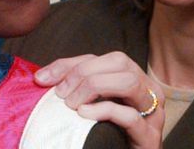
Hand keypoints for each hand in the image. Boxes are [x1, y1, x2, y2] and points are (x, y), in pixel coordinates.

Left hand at [35, 52, 163, 148]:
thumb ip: (72, 88)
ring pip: (129, 82)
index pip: (99, 57)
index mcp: (131, 77)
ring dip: (94, 87)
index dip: (69, 64)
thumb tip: (41, 77)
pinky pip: (130, 116)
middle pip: (119, 61)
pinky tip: (84, 114)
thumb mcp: (88, 105)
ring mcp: (152, 112)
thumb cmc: (106, 135)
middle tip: (61, 94)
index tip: (44, 79)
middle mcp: (146, 89)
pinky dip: (104, 110)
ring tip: (73, 104)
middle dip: (84, 72)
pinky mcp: (149, 137)